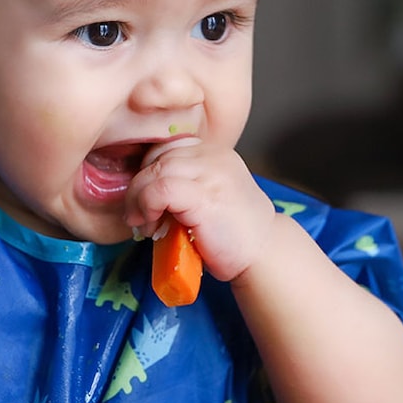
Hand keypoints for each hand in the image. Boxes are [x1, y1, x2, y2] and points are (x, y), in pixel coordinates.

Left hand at [124, 137, 277, 282]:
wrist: (263, 254)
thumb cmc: (232, 233)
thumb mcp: (207, 197)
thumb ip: (183, 184)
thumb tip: (138, 190)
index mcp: (214, 152)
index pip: (166, 147)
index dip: (147, 173)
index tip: (145, 200)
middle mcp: (214, 156)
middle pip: (157, 156)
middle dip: (139, 186)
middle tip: (139, 216)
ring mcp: (211, 173)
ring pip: (154, 170)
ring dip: (138, 199)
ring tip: (145, 224)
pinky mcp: (205, 195)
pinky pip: (160, 189)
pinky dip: (146, 206)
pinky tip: (151, 225)